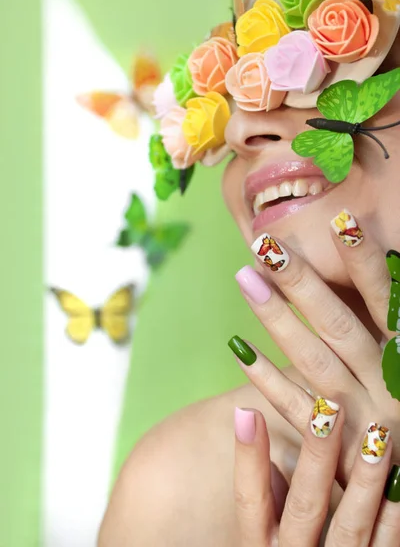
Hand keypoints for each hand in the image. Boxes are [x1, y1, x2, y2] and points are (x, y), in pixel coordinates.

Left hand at [231, 212, 399, 485]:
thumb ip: (384, 325)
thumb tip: (376, 266)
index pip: (387, 302)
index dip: (365, 264)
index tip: (341, 221)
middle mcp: (389, 385)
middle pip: (339, 326)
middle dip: (302, 284)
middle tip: (265, 246)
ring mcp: (360, 418)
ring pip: (313, 362)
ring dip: (277, 319)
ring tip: (245, 279)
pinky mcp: (335, 448)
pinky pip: (295, 409)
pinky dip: (267, 379)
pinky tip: (238, 348)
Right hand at [234, 401, 397, 545]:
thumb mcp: (266, 542)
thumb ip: (268, 499)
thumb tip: (267, 452)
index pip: (249, 501)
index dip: (248, 458)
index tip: (246, 410)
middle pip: (304, 508)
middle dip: (316, 457)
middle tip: (327, 409)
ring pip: (350, 530)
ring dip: (365, 482)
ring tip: (376, 436)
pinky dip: (395, 517)